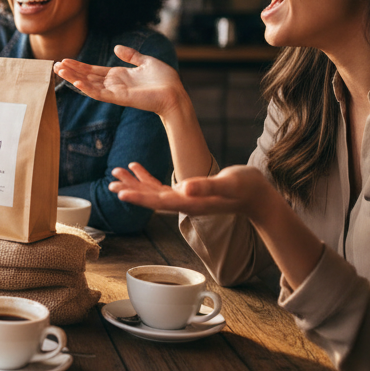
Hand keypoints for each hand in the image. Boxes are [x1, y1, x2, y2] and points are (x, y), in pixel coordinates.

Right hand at [54, 45, 184, 117]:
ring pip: (89, 85)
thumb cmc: (164, 80)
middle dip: (71, 70)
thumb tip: (116, 47)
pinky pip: (99, 93)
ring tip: (59, 70)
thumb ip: (130, 55)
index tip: (65, 60)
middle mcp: (114, 84)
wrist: (175, 93)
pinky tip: (75, 81)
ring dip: (73, 77)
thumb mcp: (145, 61)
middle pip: (87, 76)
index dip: (79, 65)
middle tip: (54, 65)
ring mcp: (115, 92)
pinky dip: (87, 88)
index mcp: (119, 75)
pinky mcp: (119, 98)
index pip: (93, 70)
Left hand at [109, 161, 275, 219]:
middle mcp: (185, 203)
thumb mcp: (229, 183)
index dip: (139, 197)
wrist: (259, 196)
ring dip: (134, 183)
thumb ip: (207, 187)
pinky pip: (162, 186)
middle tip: (111, 184)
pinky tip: (135, 167)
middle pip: (151, 199)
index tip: (121, 194)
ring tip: (115, 174)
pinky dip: (147, 178)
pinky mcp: (188, 193)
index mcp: (191, 203)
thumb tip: (185, 188)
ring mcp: (186, 199)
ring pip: (153, 192)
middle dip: (131, 191)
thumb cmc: (247, 188)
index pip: (160, 202)